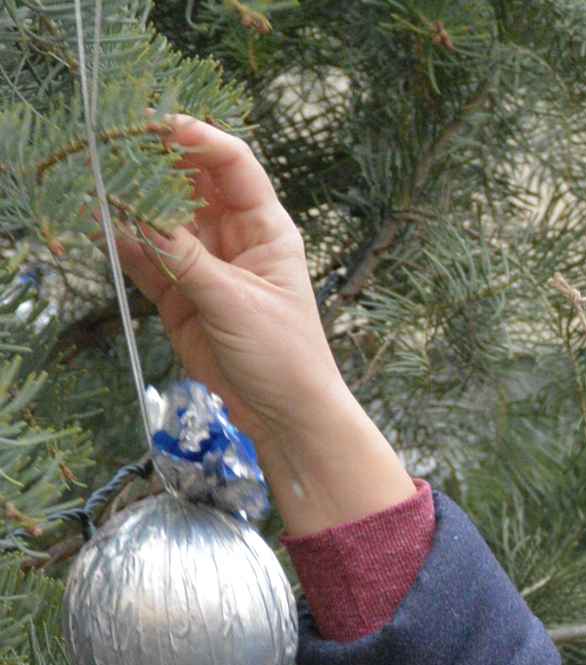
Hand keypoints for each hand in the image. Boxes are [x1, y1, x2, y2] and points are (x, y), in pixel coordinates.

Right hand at [117, 116, 414, 534]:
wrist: (286, 418)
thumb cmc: (284, 357)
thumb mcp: (235, 303)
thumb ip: (185, 259)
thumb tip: (140, 214)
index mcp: (264, 227)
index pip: (231, 163)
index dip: (197, 139)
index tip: (159, 127)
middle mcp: (232, 237)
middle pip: (189, 184)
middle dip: (156, 167)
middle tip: (118, 151)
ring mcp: (204, 265)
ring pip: (162, 221)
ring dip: (135, 206)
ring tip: (102, 187)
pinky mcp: (180, 297)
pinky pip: (148, 261)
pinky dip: (126, 247)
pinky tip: (102, 228)